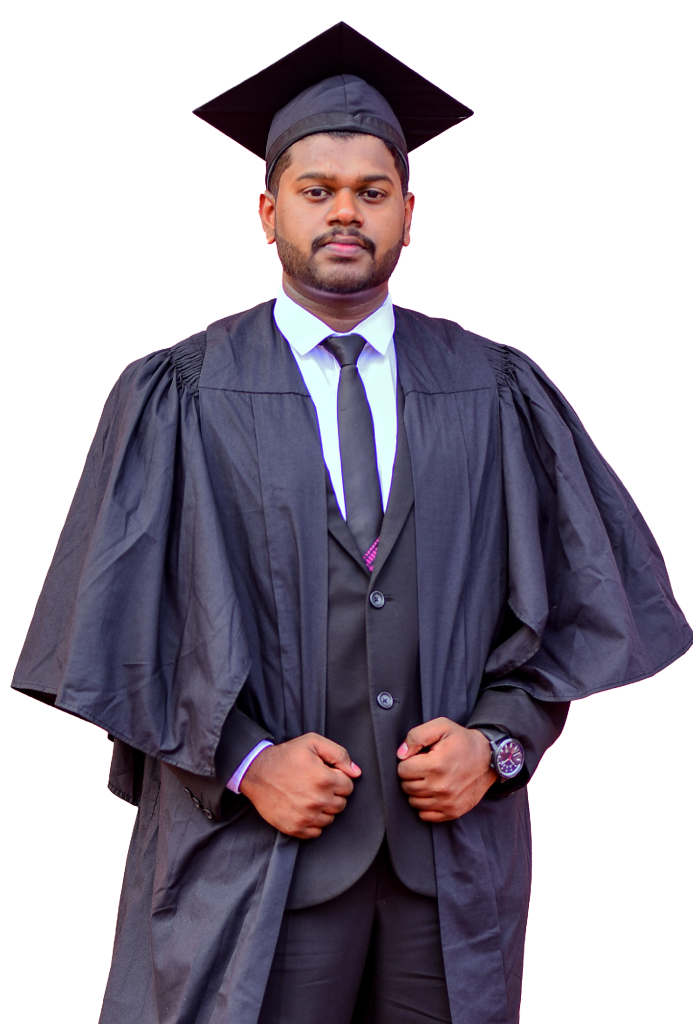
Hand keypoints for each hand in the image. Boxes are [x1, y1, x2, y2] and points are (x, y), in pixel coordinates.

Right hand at [240, 733, 360, 838]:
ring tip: (310, 796)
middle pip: (341, 804)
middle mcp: (317, 801)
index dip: (339, 779)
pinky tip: (305, 809)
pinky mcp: (294, 827)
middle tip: (318, 785)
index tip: (326, 775)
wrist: (256, 771)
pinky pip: (316, 832)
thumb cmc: (286, 756)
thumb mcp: (312, 743)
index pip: (349, 787)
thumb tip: (356, 772)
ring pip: (330, 819)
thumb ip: (339, 754)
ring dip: (324, 809)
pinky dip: (314, 823)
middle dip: (333, 794)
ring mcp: (305, 816)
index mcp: (324, 779)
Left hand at [397, 718, 497, 821]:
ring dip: (416, 791)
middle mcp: (441, 786)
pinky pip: (425, 815)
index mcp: (436, 764)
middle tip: (423, 768)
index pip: (402, 770)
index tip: (418, 758)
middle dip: (410, 776)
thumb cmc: (463, 741)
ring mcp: (447, 802)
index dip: (407, 762)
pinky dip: (425, 805)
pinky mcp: (453, 811)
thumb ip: (416, 736)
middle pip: (406, 787)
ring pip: (414, 802)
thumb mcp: (441, 727)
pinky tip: (432, 792)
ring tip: (428, 779)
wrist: (489, 758)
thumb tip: (401, 754)